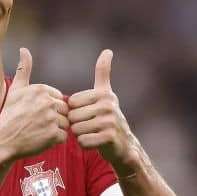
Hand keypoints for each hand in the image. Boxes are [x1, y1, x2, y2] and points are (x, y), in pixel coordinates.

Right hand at [0, 48, 69, 159]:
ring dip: (55, 129)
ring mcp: (51, 119)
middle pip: (63, 110)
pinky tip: (40, 139)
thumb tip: (24, 49)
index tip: (35, 114)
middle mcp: (47, 102)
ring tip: (38, 132)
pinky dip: (54, 140)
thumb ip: (24, 69)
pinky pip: (63, 137)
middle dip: (53, 118)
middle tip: (36, 124)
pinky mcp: (54, 135)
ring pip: (64, 123)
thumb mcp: (15, 90)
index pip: (58, 98)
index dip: (48, 108)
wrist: (2, 141)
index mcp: (41, 89)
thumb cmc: (10, 115)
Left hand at [68, 50, 139, 173]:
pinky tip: (95, 142)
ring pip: (76, 130)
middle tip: (91, 126)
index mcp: (103, 94)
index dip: (76, 111)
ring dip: (80, 135)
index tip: (89, 114)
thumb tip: (108, 50)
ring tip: (94, 133)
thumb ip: (103, 73)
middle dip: (77, 124)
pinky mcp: (109, 137)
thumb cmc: (108, 118)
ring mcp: (110, 121)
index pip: (72, 103)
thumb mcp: (106, 93)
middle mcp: (108, 105)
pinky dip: (85, 144)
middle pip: (73, 116)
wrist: (124, 145)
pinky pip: (83, 141)